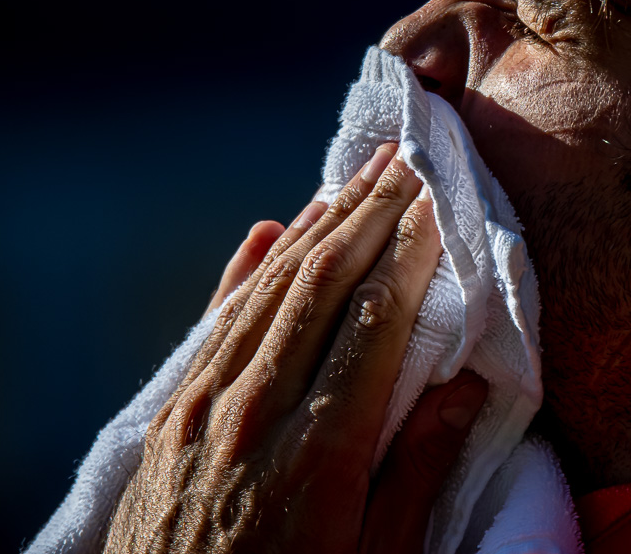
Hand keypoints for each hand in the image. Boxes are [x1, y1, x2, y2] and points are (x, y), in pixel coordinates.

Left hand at [106, 144, 488, 553]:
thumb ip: (415, 476)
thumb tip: (463, 388)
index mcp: (316, 452)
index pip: (375, 320)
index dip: (410, 249)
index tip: (440, 195)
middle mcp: (251, 413)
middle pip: (319, 286)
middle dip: (367, 212)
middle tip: (406, 155)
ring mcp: (199, 412)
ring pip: (264, 292)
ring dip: (313, 226)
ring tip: (354, 175)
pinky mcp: (167, 421)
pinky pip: (214, 324)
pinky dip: (245, 270)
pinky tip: (268, 228)